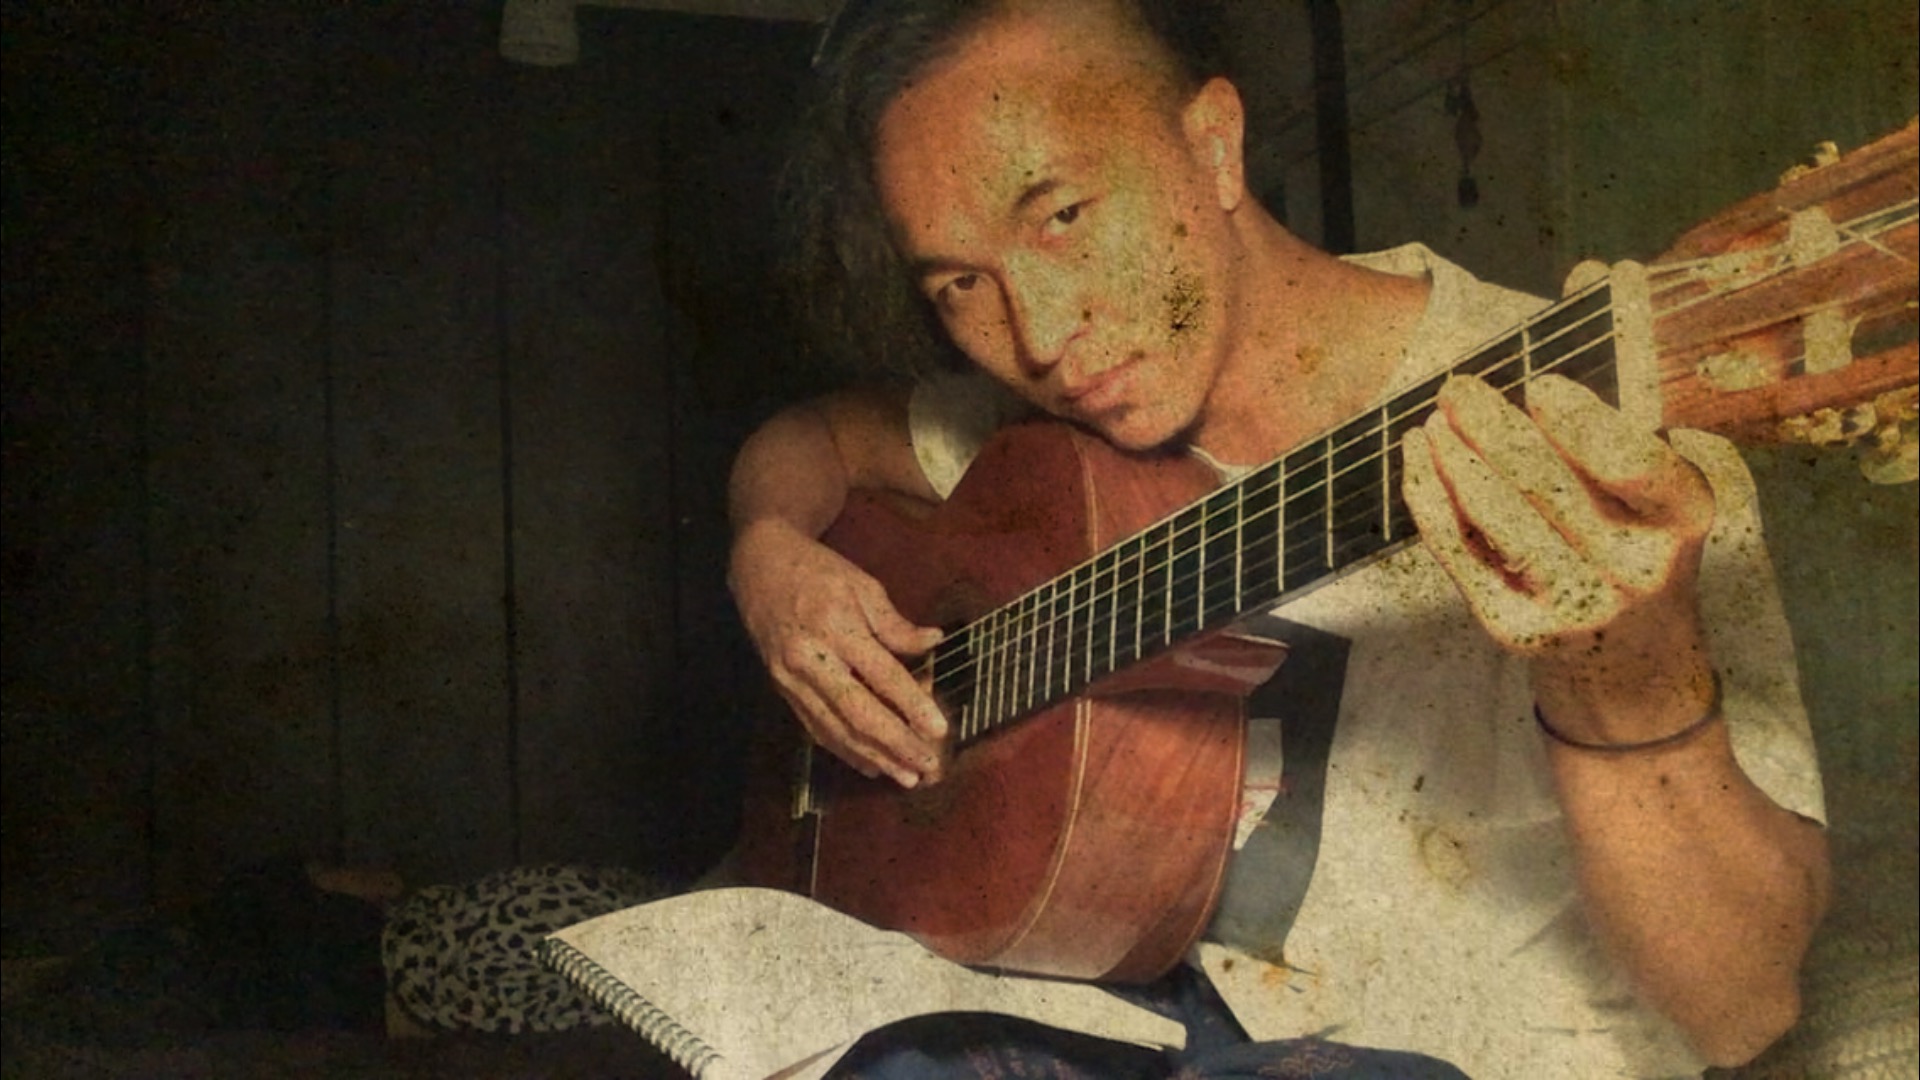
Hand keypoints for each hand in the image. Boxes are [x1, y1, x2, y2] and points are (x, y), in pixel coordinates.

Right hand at [729, 517, 947, 786]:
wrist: (758, 566)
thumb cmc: (817, 570)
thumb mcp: (862, 585)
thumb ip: (895, 624)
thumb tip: (933, 643)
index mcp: (835, 627)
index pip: (882, 676)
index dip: (912, 706)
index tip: (939, 730)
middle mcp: (810, 659)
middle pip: (858, 713)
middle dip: (896, 744)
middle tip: (928, 767)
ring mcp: (791, 679)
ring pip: (835, 729)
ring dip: (873, 757)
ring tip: (906, 776)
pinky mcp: (781, 691)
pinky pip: (816, 728)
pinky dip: (844, 751)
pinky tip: (870, 764)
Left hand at [1401, 374, 1718, 740]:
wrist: (1629, 652)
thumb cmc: (1633, 543)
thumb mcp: (1655, 496)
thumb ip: (1609, 447)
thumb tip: (1519, 396)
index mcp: (1683, 518)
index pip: (1633, 463)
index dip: (1580, 423)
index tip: (1539, 385)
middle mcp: (1634, 569)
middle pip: (1548, 484)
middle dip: (1493, 427)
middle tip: (1457, 388)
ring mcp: (1574, 605)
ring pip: (1496, 516)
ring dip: (1454, 458)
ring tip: (1434, 420)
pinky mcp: (1517, 628)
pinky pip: (1461, 552)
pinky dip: (1431, 499)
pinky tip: (1420, 459)